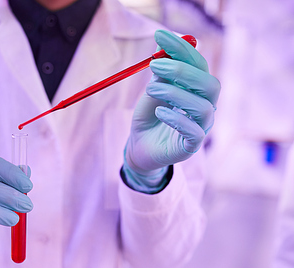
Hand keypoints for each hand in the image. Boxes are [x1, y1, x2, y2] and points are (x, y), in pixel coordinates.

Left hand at [125, 29, 220, 175]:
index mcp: (196, 90)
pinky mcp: (190, 146)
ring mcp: (200, 127)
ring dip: (176, 94)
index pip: (198, 64)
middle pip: (209, 84)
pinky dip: (177, 119)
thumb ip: (160, 77)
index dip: (182, 49)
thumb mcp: (151, 94)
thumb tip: (163, 48)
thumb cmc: (148, 119)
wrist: (140, 150)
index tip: (160, 36)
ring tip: (150, 89)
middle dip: (182, 71)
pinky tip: (160, 112)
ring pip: (203, 107)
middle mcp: (204, 106)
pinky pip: (194, 132)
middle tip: (154, 65)